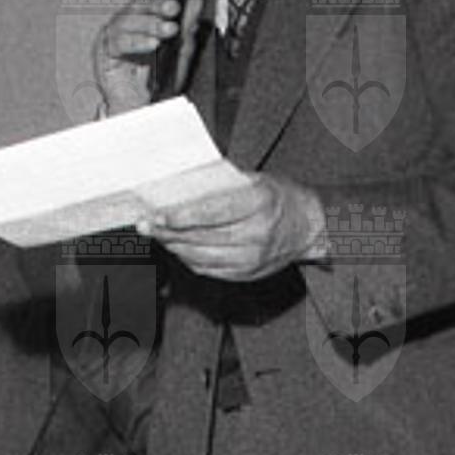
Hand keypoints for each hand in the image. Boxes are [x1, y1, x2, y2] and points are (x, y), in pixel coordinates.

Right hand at [93, 0, 205, 114]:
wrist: (143, 107)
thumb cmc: (157, 80)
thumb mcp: (181, 50)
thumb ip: (188, 26)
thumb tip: (195, 1)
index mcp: (142, 17)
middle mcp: (125, 23)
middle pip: (136, 4)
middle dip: (156, 3)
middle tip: (173, 7)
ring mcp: (113, 36)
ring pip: (126, 20)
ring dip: (149, 23)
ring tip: (167, 30)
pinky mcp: (104, 53)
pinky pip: (118, 42)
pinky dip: (136, 42)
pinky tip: (152, 44)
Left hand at [138, 173, 326, 280]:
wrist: (309, 226)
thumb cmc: (278, 197)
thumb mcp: (255, 180)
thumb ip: (221, 186)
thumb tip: (178, 190)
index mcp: (260, 203)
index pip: (212, 212)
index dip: (181, 217)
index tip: (156, 216)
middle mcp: (257, 233)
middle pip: (202, 237)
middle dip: (168, 232)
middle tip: (145, 225)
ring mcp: (253, 258)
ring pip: (201, 257)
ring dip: (174, 246)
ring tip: (157, 234)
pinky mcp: (247, 274)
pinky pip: (209, 270)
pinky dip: (189, 259)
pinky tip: (178, 247)